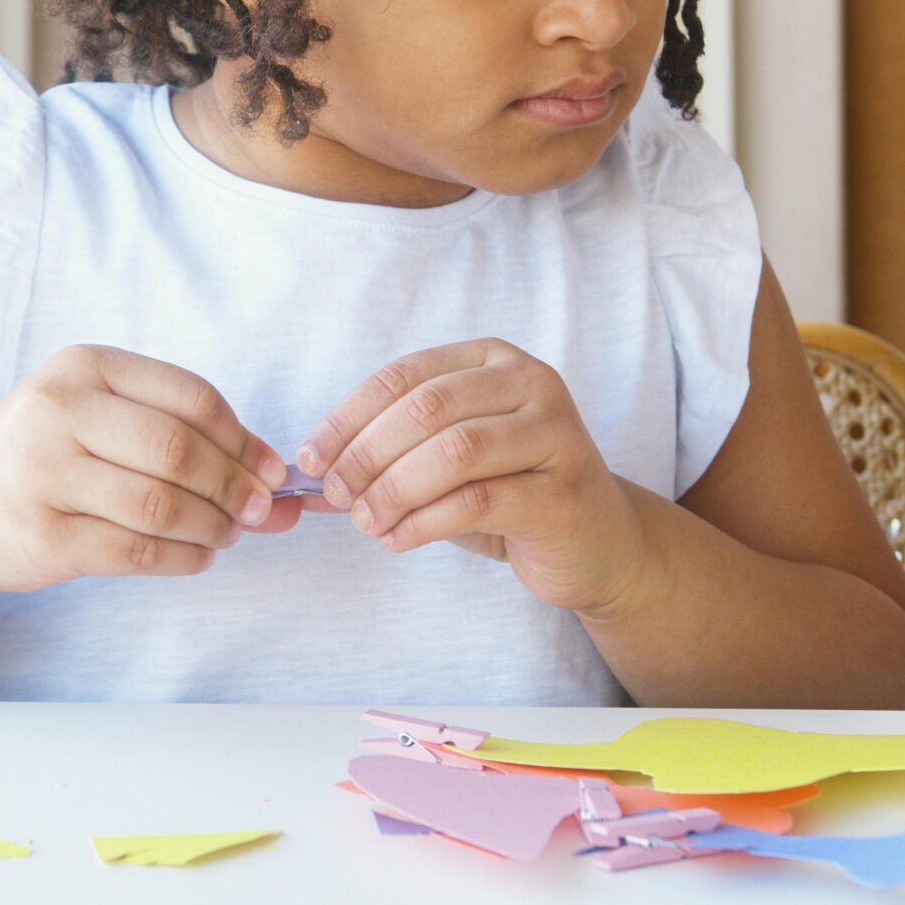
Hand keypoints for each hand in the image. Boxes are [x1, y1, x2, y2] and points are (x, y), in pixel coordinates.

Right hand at [0, 345, 286, 593]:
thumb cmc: (45, 456)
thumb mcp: (100, 419)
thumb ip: (185, 438)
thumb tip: (282, 485)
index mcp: (84, 367)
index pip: (191, 397)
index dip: (244, 439)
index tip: (270, 470)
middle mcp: (59, 410)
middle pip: (179, 450)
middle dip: (234, 487)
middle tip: (256, 511)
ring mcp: (44, 473)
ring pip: (161, 504)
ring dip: (212, 527)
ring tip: (224, 535)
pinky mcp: (42, 535)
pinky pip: (136, 550)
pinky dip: (182, 558)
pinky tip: (195, 556)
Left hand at [295, 338, 651, 615]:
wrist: (599, 543)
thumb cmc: (512, 494)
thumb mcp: (445, 465)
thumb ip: (384, 459)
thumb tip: (306, 478)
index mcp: (493, 360)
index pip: (403, 377)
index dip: (347, 418)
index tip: (311, 459)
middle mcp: (531, 383)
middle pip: (425, 410)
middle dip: (366, 455)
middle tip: (336, 496)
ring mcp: (556, 434)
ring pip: (452, 453)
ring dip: (393, 490)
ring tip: (366, 522)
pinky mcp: (563, 494)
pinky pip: (477, 501)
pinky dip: (424, 522)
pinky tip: (398, 539)